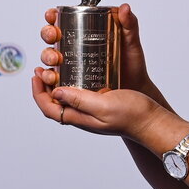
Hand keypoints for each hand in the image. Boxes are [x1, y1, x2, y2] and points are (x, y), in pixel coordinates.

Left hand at [32, 69, 160, 137]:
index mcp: (80, 118)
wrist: (151, 121)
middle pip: (54, 104)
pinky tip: (79, 71)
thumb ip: (79, 100)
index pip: (49, 108)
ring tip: (57, 67)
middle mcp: (83, 116)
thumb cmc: (131, 115)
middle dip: (44, 87)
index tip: (36, 75)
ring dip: (57, 84)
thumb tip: (56, 92)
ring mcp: (92, 111)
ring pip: (67, 99)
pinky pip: (80, 95)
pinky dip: (73, 83)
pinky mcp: (102, 104)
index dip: (38, 93)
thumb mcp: (103, 105)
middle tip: (43, 68)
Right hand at [39, 3, 152, 94]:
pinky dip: (48, 76)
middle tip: (55, 36)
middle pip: (52, 36)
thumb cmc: (132, 64)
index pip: (64, 20)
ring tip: (56, 59)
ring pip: (50, 56)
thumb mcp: (131, 41)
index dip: (53, 16)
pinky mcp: (72, 81)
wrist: (135, 88)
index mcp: (85, 33)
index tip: (52, 16)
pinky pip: (54, 78)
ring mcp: (72, 64)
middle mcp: (75, 47)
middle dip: (48, 34)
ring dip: (47, 55)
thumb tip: (125, 7)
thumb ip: (129, 24)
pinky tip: (52, 76)